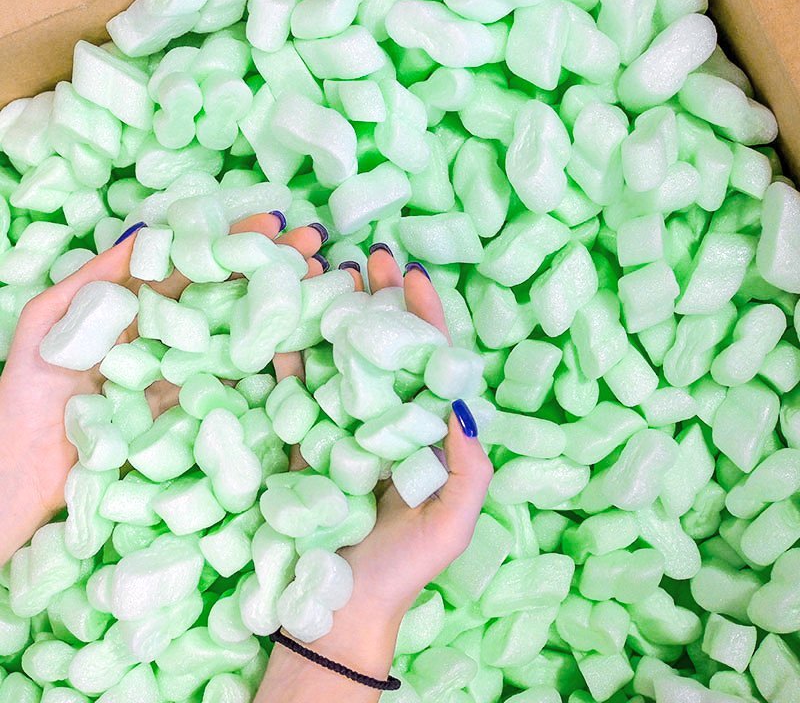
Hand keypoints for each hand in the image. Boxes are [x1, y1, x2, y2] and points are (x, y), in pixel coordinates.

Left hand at [0, 213, 326, 565]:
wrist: (21, 473)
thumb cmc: (27, 393)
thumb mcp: (49, 321)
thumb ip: (94, 279)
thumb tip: (146, 235)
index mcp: (134, 309)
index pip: (191, 265)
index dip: (230, 242)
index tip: (271, 222)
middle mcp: (165, 337)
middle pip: (224, 294)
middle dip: (268, 268)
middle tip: (311, 246)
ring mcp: (181, 374)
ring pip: (234, 334)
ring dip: (276, 309)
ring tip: (317, 285)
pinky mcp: (189, 412)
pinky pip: (229, 383)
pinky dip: (264, 365)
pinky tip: (296, 343)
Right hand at [259, 248, 492, 701]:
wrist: (340, 608)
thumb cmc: (404, 566)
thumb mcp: (452, 521)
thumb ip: (468, 467)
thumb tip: (464, 405)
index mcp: (425, 431)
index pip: (429, 361)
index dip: (425, 316)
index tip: (413, 274)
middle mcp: (386, 419)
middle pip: (385, 347)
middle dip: (380, 301)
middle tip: (370, 255)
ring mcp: (343, 425)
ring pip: (341, 356)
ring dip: (334, 314)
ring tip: (327, 271)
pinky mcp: (304, 438)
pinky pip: (296, 389)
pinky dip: (290, 354)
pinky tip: (285, 320)